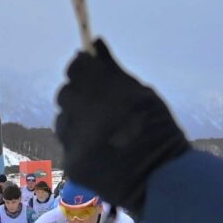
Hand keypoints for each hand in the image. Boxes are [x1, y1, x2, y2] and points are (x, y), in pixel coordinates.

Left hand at [54, 41, 190, 216]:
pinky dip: (78, 142)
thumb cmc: (158, 130)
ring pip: (62, 118)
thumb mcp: (143, 94)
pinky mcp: (72, 162)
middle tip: (95, 105)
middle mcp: (87, 112)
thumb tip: (94, 42)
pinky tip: (97, 149)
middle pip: (65, 92)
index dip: (82, 69)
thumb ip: (113, 69)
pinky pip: (67, 142)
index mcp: (107, 90)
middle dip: (78, 95)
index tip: (89, 73)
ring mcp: (77, 139)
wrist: (161, 179)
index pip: (76, 67)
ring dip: (75, 119)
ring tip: (98, 130)